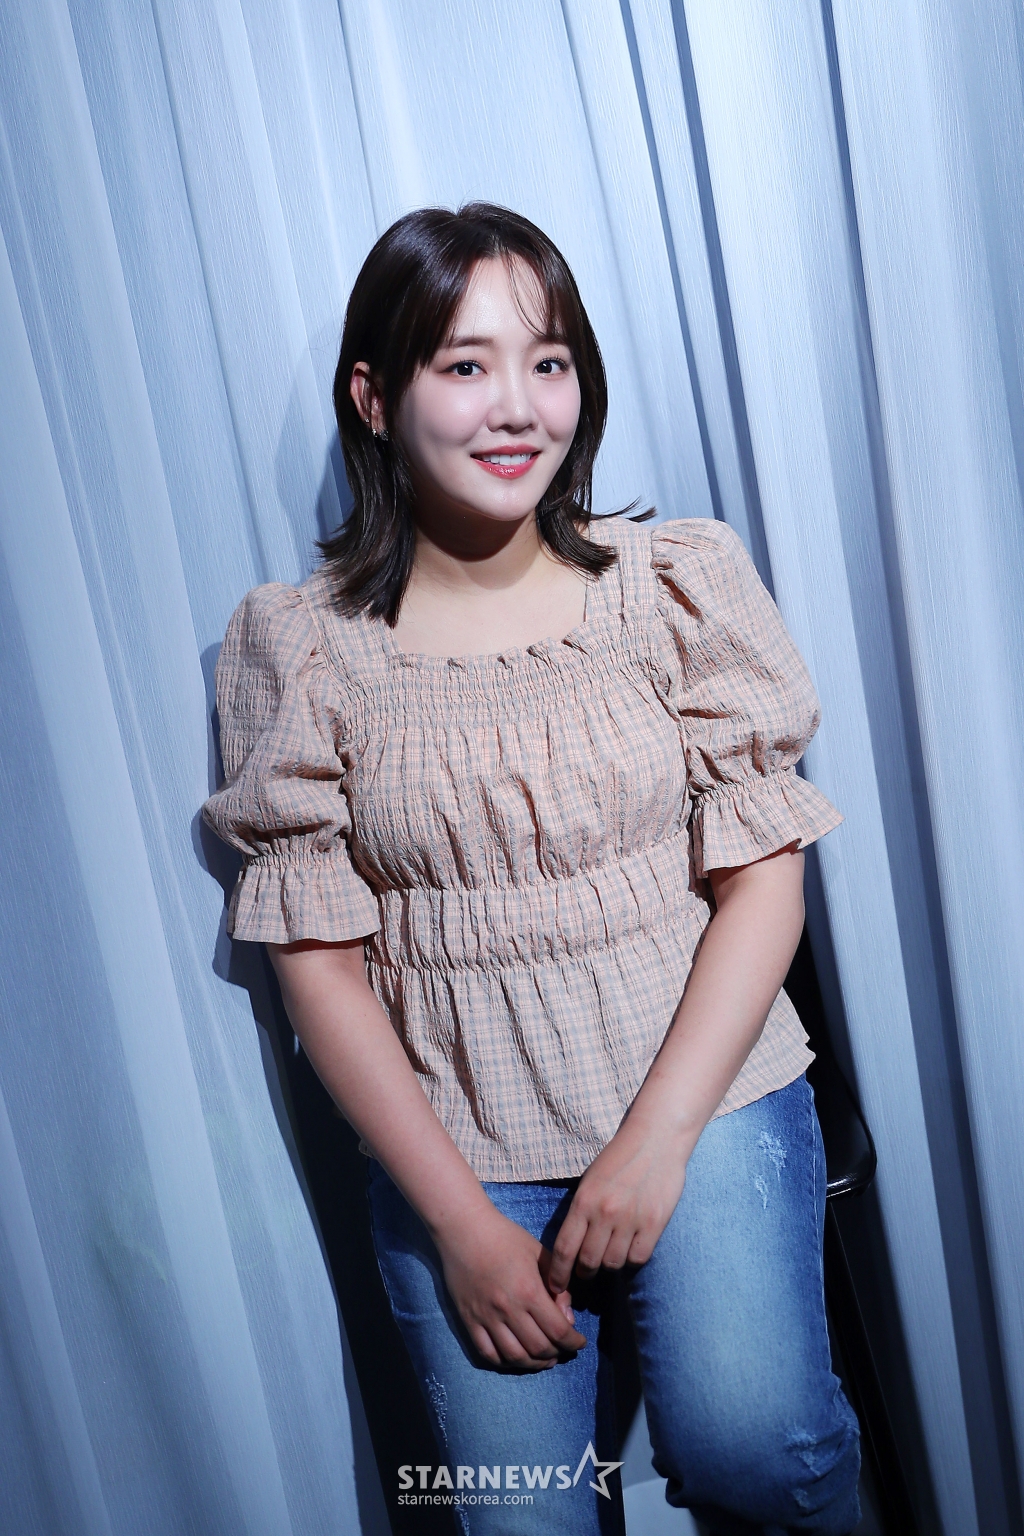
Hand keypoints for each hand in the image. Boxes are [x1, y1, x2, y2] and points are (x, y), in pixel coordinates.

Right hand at [435, 1209, 587, 1369]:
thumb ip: (558, 1287)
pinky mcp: (469, 1320)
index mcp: (529, 1290)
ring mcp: (486, 1317)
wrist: (464, 1230)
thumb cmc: (506, 1238)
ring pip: (514, 1357)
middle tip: (563, 1350)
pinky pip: (487, 1353)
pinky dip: (505, 1362)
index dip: (573, 1342)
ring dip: (534, 1364)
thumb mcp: (540, 1254)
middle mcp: (508, 1309)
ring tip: (544, 1359)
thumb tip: (568, 1318)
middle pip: (539, 1348)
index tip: (580, 1342)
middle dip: (557, 1353)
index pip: (558, 1330)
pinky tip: (516, 1358)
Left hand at [547, 1123, 689, 1292]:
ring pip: (613, 1263)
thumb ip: (582, 1211)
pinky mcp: (655, 1223)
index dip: (558, 1274)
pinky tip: (631, 1249)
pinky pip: (638, 1258)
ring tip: (609, 1257)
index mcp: (584, 1201)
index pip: (565, 1249)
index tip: (557, 1286)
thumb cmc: (619, 1157)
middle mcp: (605, 1213)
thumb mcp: (590, 1180)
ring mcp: (631, 1220)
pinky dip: (632, 1259)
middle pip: (589, 1261)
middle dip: (584, 1272)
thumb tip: (572, 1247)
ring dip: (609, 1265)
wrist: (656, 1139)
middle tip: (586, 1271)